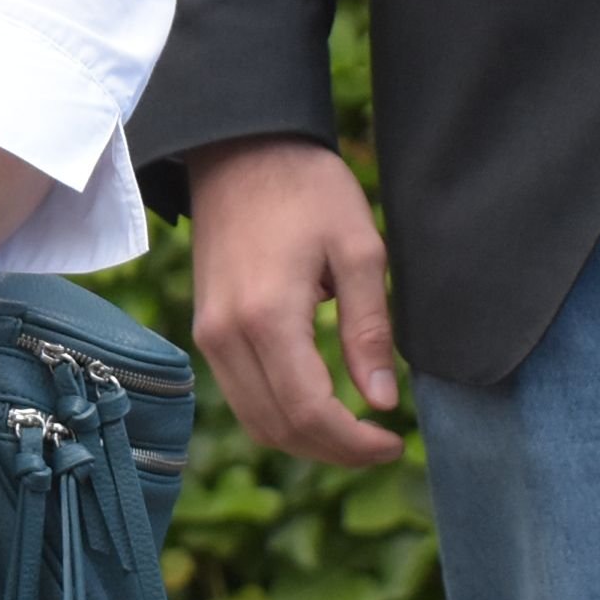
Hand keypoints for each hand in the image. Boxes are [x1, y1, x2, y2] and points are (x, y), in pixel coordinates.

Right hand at [187, 135, 401, 467]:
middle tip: (380, 445)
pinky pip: (240, 395)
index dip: (354, 444)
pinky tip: (318, 404)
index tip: (394, 444)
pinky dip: (279, 415)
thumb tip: (381, 402)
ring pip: (255, 421)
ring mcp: (209, 334)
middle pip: (278, 429)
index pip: (309, 413)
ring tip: (354, 433)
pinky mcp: (206, 328)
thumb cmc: (308, 189)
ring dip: (305, 440)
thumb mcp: (359, 250)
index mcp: (268, 317)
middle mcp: (226, 335)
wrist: (241, 148)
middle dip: (334, 451)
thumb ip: (369, 330)